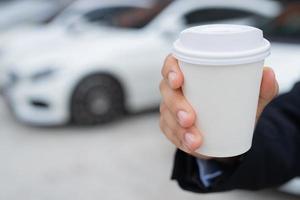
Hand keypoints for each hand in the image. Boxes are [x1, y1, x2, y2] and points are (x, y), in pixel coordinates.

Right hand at [159, 55, 278, 159]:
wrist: (230, 133)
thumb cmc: (234, 106)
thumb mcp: (250, 98)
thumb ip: (262, 87)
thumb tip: (268, 73)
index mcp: (189, 72)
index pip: (171, 64)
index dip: (170, 70)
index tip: (178, 80)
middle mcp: (176, 88)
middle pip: (166, 91)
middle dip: (176, 105)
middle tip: (190, 118)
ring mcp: (170, 108)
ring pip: (166, 115)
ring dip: (178, 128)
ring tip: (194, 140)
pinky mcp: (170, 126)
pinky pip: (169, 133)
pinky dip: (180, 140)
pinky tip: (191, 146)